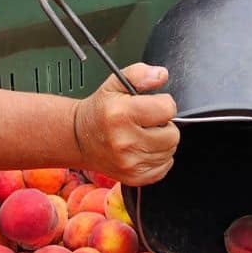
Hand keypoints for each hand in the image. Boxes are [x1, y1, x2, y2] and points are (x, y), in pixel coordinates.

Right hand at [73, 63, 179, 185]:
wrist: (79, 138)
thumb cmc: (100, 111)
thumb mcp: (115, 84)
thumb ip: (140, 74)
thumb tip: (161, 75)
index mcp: (121, 115)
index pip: (168, 109)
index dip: (163, 105)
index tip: (152, 106)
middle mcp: (125, 142)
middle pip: (173, 135)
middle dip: (164, 126)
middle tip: (146, 123)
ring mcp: (129, 163)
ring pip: (170, 151)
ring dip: (161, 143)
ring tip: (142, 136)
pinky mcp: (133, 177)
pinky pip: (164, 167)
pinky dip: (158, 159)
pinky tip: (142, 150)